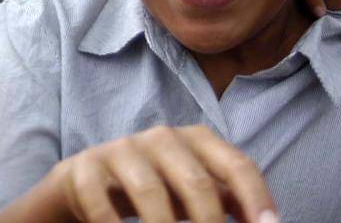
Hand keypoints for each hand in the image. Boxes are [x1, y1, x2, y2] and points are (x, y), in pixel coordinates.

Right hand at [31, 126, 275, 222]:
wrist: (88, 183)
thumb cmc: (159, 191)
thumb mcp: (196, 192)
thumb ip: (232, 202)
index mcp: (195, 140)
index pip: (236, 164)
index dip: (256, 199)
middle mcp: (159, 137)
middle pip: (196, 183)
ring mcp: (120, 149)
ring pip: (150, 192)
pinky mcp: (84, 168)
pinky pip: (102, 204)